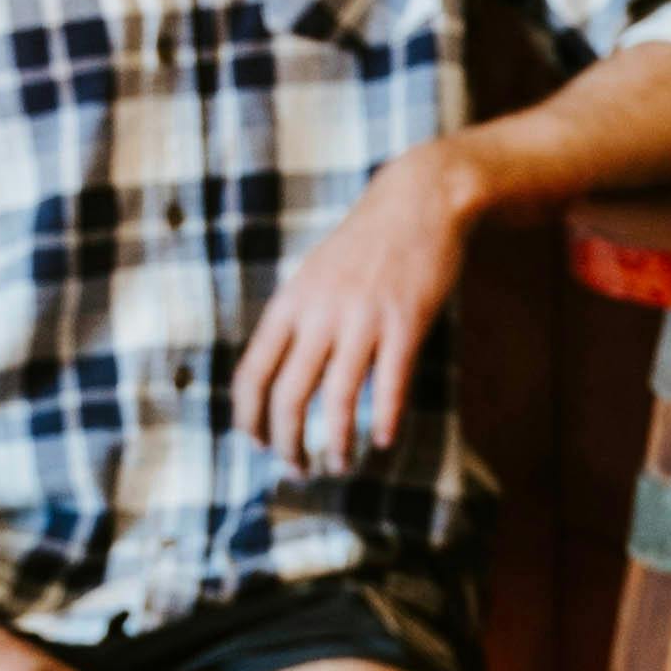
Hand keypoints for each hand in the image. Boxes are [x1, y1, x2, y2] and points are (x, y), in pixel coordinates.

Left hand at [235, 140, 484, 473]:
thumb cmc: (367, 244)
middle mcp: (320, 312)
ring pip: (338, 396)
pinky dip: (384, 419)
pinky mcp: (406, 320)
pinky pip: (390, 382)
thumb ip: (297, 320)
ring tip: (340, 465)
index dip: (250, 418)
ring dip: (336, 442)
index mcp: (291, 303)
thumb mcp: (314, 275)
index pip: (253, 373)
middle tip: (298, 470)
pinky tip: (383, 441)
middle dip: (288, 443)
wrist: (420, 200)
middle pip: (288, 395)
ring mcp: (363, 316)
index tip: (260, 444)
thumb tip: (278, 375)